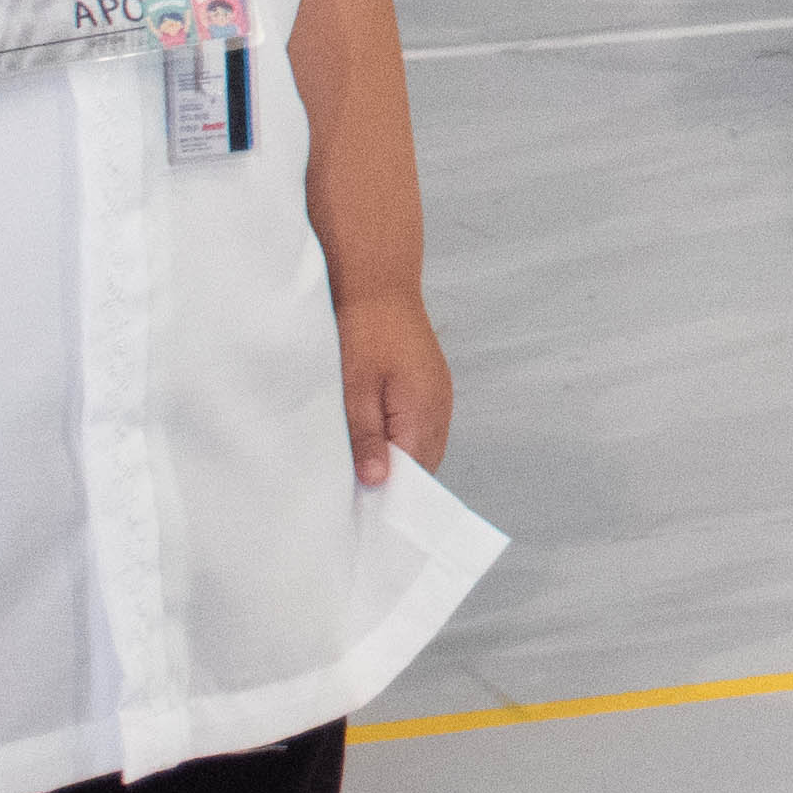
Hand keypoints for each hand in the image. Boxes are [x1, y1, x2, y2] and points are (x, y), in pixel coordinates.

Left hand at [338, 288, 451, 485]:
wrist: (378, 283)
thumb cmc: (364, 331)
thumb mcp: (354, 390)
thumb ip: (366, 437)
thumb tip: (377, 482)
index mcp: (425, 411)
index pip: (416, 473)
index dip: (389, 494)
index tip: (359, 509)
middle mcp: (439, 407)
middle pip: (422, 463)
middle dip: (394, 480)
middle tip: (352, 491)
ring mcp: (437, 394)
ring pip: (421, 445)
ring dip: (396, 458)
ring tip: (359, 465)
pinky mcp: (428, 384)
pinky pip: (418, 426)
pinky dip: (398, 438)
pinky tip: (372, 436)